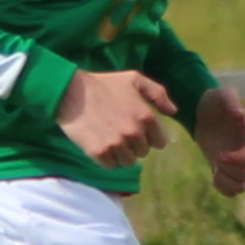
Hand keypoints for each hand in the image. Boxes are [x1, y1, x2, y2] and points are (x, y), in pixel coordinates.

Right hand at [58, 67, 179, 164]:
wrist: (71, 91)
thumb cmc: (104, 84)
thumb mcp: (135, 80)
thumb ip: (158, 94)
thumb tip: (173, 111)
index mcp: (146, 116)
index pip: (159, 142)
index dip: (149, 138)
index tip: (138, 131)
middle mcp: (134, 132)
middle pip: (143, 152)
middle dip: (134, 145)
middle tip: (119, 131)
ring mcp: (116, 143)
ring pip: (128, 161)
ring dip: (121, 153)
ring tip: (110, 139)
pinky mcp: (99, 152)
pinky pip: (111, 165)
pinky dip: (107, 159)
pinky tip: (100, 144)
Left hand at [193, 84, 244, 195]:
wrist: (205, 112)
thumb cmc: (217, 100)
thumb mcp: (224, 94)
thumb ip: (233, 102)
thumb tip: (240, 115)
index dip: (239, 158)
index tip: (220, 157)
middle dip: (230, 170)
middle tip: (216, 158)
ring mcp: (240, 162)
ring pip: (242, 184)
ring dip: (227, 181)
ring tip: (215, 170)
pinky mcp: (229, 169)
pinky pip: (233, 189)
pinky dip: (224, 188)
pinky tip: (213, 176)